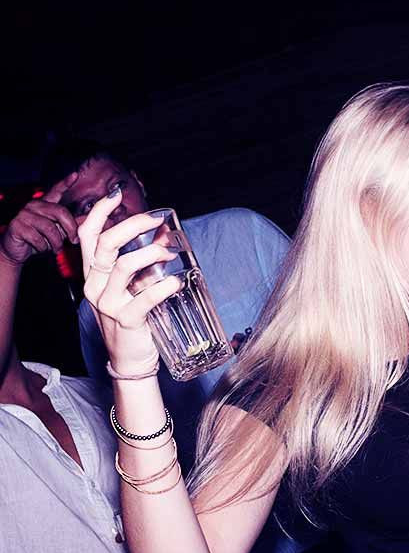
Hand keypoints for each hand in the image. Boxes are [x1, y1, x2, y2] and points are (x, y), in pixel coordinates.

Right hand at [0, 172, 79, 267]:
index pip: (56, 191)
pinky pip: (38, 238)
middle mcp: (34, 206)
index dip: (65, 183)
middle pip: (60, 212)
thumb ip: (72, 224)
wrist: (17, 250)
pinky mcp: (17, 225)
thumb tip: (93, 220)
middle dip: (71, 229)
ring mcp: (24, 214)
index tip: (75, 175)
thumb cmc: (39, 240)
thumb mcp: (58, 231)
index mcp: (45, 205)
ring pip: (50, 228)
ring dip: (56, 242)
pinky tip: (41, 248)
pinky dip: (43, 247)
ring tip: (55, 247)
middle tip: (74, 241)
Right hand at [78, 194, 181, 373]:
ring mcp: (107, 304)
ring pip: (122, 267)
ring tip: (170, 253)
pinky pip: (143, 298)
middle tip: (156, 220)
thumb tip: (166, 232)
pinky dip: (163, 287)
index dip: (99, 212)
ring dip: (149, 254)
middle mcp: (95, 286)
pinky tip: (176, 282)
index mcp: (94, 274)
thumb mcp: (137, 284)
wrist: (131, 359)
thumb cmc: (134, 318)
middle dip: (131, 226)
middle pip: (105, 244)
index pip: (88, 236)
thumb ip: (147, 259)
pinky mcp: (125, 320)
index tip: (116, 193)